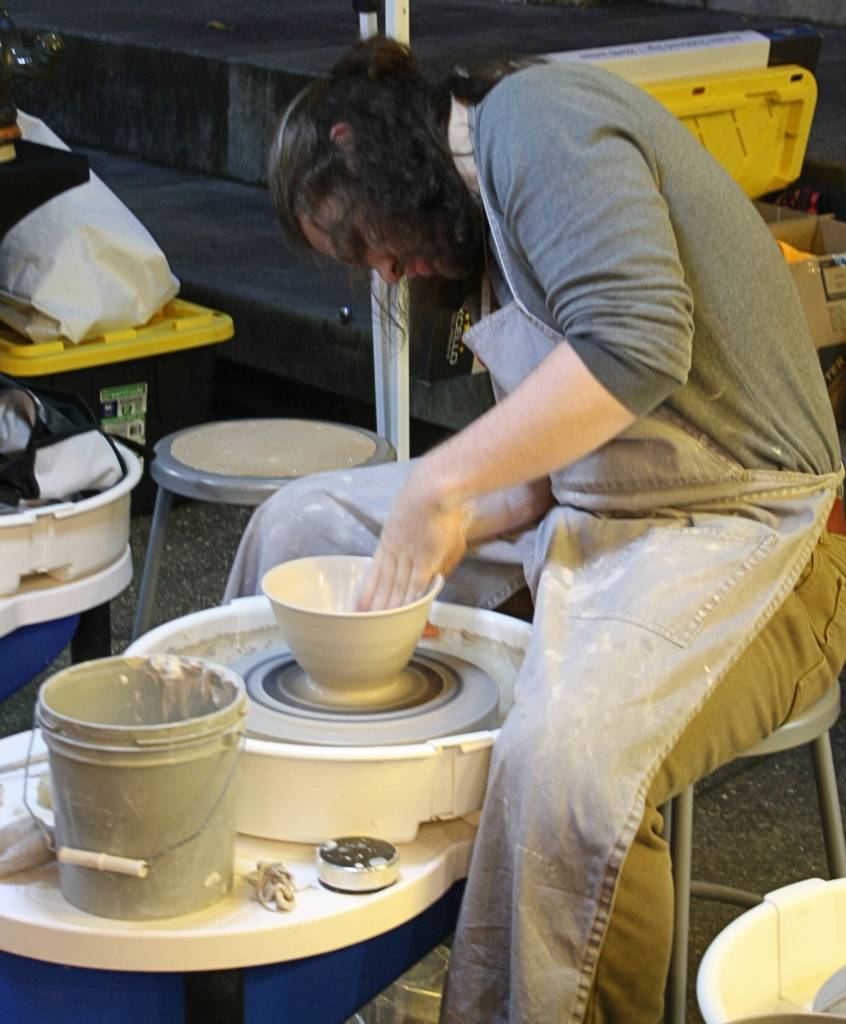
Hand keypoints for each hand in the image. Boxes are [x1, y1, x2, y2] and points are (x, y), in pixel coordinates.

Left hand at [357, 468, 468, 609]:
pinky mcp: (426, 560)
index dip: (369, 589)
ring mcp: (410, 556)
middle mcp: (396, 550)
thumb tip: (425, 563)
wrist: (434, 488)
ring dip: (389, 606)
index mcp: (390, 539)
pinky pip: (415, 586)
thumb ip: (413, 539)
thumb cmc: (429, 496)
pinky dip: (409, 600)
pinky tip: (402, 613)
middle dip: (376, 603)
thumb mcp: (416, 517)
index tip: (360, 604)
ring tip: (379, 623)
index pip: (376, 570)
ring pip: (397, 587)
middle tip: (365, 621)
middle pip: (384, 582)